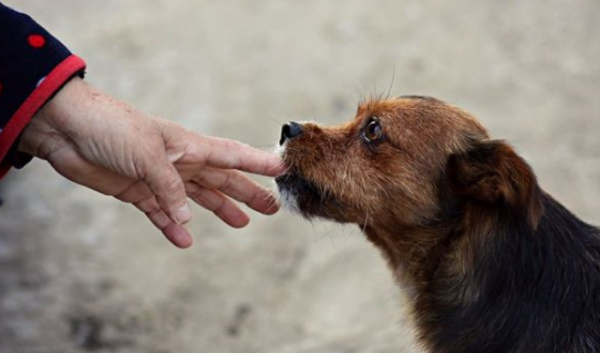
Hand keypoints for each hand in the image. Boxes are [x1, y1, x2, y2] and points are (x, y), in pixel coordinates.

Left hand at [19, 77, 283, 247]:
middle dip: (247, 193)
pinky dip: (173, 226)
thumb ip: (170, 188)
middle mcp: (178, 161)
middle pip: (221, 179)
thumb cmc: (111, 128)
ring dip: (219, 209)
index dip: (258, 162)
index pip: (232, 155)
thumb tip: (188, 218)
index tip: (283, 168)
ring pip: (197, 197)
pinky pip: (161, 213)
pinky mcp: (136, 191)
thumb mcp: (147, 156)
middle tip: (271, 206)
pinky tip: (184, 239)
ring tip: (242, 223)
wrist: (66, 129)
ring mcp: (158, 177)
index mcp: (187, 145)